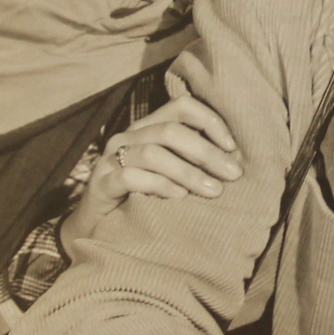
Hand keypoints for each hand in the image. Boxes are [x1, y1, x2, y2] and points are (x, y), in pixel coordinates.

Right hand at [61, 91, 242, 240]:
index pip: (182, 106)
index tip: (233, 148)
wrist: (97, 227)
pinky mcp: (101, 185)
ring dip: (188, 172)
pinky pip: (131, 178)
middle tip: (233, 175)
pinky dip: (159, 185)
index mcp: (148, 127)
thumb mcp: (171, 175)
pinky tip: (179, 198)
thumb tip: (236, 161)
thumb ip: (194, 161)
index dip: (210, 121)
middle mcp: (128, 137)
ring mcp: (110, 160)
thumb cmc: (144, 199)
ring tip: (214, 191)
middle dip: (207, 152)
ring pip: (153, 154)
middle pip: (171, 131)